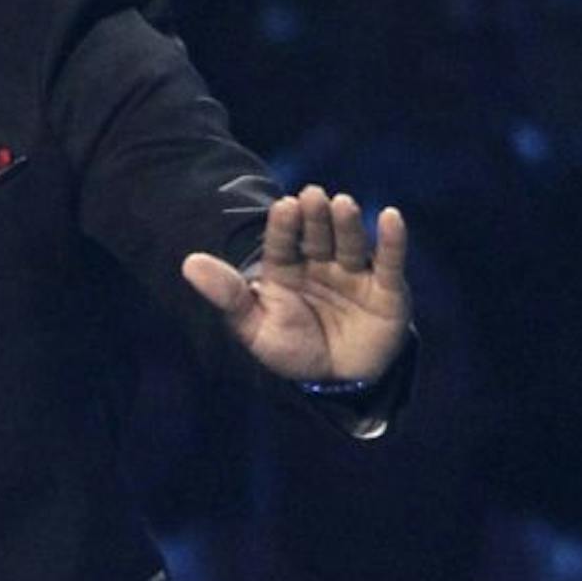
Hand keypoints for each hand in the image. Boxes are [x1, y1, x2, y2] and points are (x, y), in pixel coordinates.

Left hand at [181, 184, 409, 383]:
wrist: (336, 384)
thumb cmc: (291, 350)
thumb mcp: (253, 328)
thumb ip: (227, 295)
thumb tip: (188, 262)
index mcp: (285, 269)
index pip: (282, 242)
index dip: (283, 225)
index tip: (284, 206)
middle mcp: (320, 265)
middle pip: (318, 236)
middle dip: (315, 217)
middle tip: (312, 195)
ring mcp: (354, 275)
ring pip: (350, 244)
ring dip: (347, 224)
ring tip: (342, 203)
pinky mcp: (387, 291)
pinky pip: (390, 263)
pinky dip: (392, 241)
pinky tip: (391, 217)